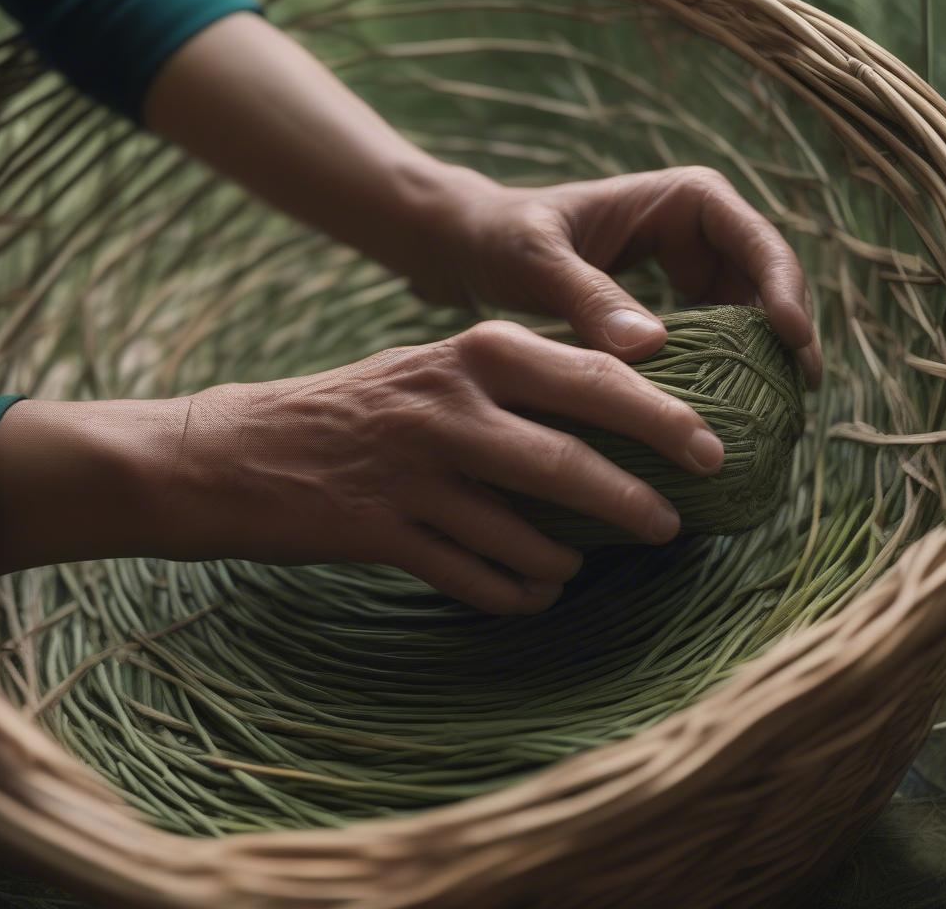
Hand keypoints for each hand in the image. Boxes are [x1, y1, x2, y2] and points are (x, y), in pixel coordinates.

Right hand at [142, 321, 724, 613]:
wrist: (236, 451)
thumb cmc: (350, 407)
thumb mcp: (430, 368)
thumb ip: (510, 382)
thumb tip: (611, 410)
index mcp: (471, 353)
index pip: (591, 378)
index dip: (661, 415)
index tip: (709, 446)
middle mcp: (449, 407)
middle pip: (572, 460)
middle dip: (637, 498)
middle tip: (676, 522)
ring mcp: (416, 474)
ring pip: (528, 536)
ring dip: (568, 560)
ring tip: (581, 564)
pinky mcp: (385, 534)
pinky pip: (479, 579)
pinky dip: (518, 593)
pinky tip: (532, 590)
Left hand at [409, 166, 821, 388]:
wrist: (475, 248)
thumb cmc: (503, 238)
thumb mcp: (537, 260)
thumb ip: (588, 295)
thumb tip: (651, 347)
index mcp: (682, 199)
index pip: (754, 239)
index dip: (782, 286)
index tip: (791, 338)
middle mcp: (698, 230)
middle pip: (766, 281)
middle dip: (789, 333)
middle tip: (801, 394)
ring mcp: (690, 269)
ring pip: (749, 314)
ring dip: (766, 357)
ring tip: (781, 415)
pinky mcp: (674, 305)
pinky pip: (718, 337)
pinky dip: (729, 369)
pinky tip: (732, 414)